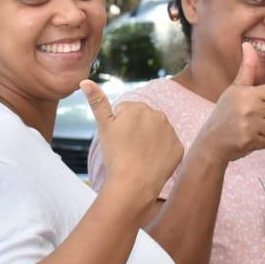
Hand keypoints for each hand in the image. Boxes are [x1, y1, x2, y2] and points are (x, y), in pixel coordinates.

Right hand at [82, 80, 181, 201]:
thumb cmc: (116, 155)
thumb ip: (97, 101)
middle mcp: (158, 114)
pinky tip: (152, 162)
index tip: (119, 140)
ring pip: (156, 132)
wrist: (134, 183)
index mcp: (138, 107)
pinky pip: (168, 147)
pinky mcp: (179, 147)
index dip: (119, 127)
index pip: (126, 112)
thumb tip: (84, 80)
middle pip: (143, 120)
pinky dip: (161, 153)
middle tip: (128, 149)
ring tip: (140, 156)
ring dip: (149, 140)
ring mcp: (171, 131)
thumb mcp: (103, 126)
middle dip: (136, 131)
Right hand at [196, 43, 264, 162]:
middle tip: (254, 117)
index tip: (260, 102)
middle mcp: (249, 108)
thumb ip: (247, 68)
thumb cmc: (225, 113)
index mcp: (248, 92)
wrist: (211, 142)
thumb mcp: (235, 88)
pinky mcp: (250, 141)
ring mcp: (250, 125)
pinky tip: (248, 137)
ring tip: (251, 127)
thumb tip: (248, 44)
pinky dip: (261, 141)